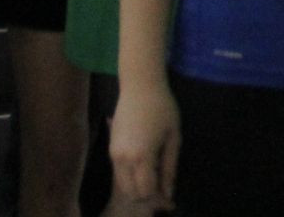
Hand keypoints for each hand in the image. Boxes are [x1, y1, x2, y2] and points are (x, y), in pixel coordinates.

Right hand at [110, 83, 180, 209]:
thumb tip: (168, 191)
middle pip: (131, 192)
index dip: (158, 196)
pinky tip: (147, 165)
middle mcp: (122, 160)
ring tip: (157, 174)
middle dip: (147, 195)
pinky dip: (131, 176)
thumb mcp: (173, 138)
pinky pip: (119, 173)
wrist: (140, 87)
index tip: (170, 194)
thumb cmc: (163, 109)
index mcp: (140, 157)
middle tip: (163, 186)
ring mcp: (113, 155)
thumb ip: (170, 166)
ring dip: (138, 186)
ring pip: (122, 185)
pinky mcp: (110, 149)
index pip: (145, 191)